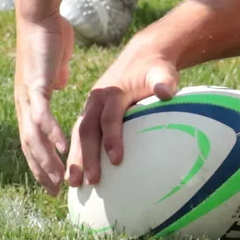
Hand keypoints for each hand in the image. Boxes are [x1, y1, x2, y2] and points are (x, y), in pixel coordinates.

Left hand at [14, 12, 73, 195]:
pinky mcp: (36, 84)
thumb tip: (62, 83)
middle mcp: (24, 102)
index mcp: (29, 100)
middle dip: (40, 170)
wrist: (39, 17)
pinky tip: (60, 146)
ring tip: (58, 177)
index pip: (30, 138)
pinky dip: (50, 131)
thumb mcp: (56, 64)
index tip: (51, 180)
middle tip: (53, 192)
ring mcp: (28, 95)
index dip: (39, 162)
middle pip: (28, 145)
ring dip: (45, 158)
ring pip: (33, 135)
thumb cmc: (50, 36)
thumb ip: (57, 77)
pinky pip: (43, 113)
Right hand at [67, 38, 179, 186]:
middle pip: (88, 130)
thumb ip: (164, 82)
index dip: (113, 139)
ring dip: (75, 158)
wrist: (143, 56)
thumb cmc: (156, 69)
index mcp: (113, 92)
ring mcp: (91, 106)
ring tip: (74, 183)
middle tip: (90, 182)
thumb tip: (165, 93)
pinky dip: (75, 152)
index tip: (116, 161)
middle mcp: (97, 99)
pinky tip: (75, 171)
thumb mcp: (162, 72)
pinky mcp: (90, 112)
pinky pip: (79, 133)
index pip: (111, 118)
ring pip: (78, 133)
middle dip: (86, 156)